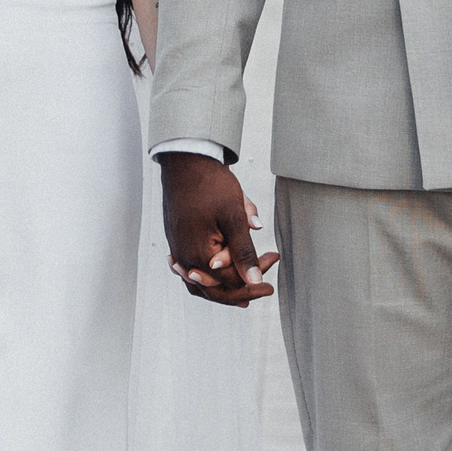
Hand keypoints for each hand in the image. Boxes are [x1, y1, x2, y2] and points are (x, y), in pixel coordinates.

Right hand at [159, 152, 278, 307]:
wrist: (186, 161)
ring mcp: (178, 250)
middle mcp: (184, 258)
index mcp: (198, 255)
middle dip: (243, 287)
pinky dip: (208, 276)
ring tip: (243, 289)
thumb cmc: (210, 185)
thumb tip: (255, 281)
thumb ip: (244, 252)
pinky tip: (217, 272)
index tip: (274, 258)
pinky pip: (192, 269)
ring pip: (201, 283)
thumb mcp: (234, 217)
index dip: (256, 275)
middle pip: (215, 289)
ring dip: (224, 287)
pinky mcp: (177, 241)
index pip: (232, 281)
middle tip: (265, 285)